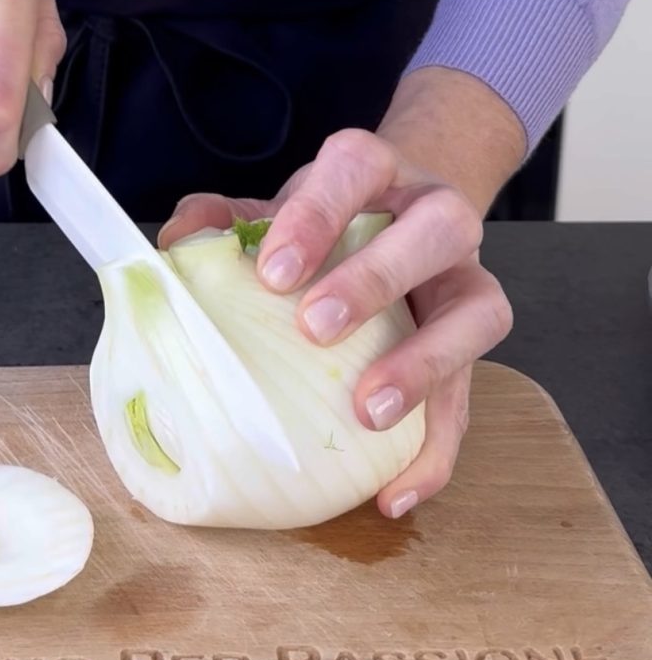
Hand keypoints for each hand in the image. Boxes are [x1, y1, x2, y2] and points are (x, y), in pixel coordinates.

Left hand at [159, 69, 523, 518]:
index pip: (359, 167)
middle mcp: (437, 218)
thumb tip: (179, 242)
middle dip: (375, 279)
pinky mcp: (471, 346)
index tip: (271, 269)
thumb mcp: (274, 210)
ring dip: (426, 365)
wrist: (398, 217)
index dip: (318, 213)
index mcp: (379, 174)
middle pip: (437, 230)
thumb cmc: (327, 223)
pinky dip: (435, 451)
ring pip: (479, 311)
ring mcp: (465, 280)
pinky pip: (469, 399)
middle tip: (314, 328)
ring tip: (369, 413)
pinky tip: (394, 493)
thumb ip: (224, 219)